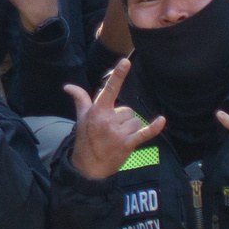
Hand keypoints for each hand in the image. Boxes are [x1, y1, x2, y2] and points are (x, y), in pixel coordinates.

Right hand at [63, 57, 165, 180]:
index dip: (118, 75)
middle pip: (128, 110)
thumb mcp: (81, 117)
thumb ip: (80, 99)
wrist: (88, 166)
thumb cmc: (85, 138)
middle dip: (123, 119)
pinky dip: (154, 128)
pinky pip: (144, 133)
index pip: (109, 89)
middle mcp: (108, 120)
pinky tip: (161, 120)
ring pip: (136, 121)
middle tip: (111, 131)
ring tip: (118, 138)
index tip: (126, 62)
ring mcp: (118, 133)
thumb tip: (67, 87)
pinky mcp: (127, 144)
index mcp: (97, 111)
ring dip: (131, 129)